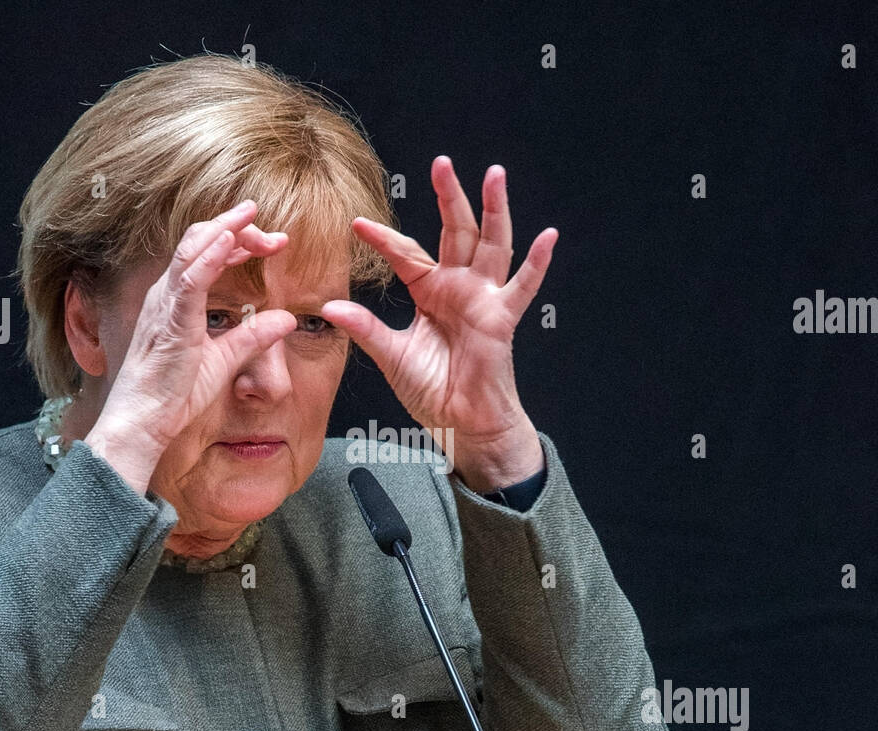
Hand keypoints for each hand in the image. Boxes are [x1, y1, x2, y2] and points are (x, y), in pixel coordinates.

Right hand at [86, 200, 299, 491]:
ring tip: (252, 216)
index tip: (275, 243)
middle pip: (200, 240)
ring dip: (226, 230)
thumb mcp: (225, 359)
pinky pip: (190, 280)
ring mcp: (166, 304)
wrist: (144, 421)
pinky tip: (230, 240)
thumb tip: (287, 318)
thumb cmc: (173, 393)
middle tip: (275, 234)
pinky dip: (210, 256)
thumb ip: (253, 336)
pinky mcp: (171, 322)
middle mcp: (167, 293)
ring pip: (192, 249)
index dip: (241, 241)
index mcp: (177, 299)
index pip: (208, 254)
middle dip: (238, 228)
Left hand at [320, 157, 554, 490]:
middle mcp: (459, 287)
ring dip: (494, 210)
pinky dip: (536, 263)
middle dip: (450, 197)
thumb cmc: (433, 389)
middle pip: (456, 232)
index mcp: (430, 292)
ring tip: (494, 175)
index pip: (406, 255)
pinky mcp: (502, 318)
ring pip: (492, 245)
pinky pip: (522, 288)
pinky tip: (548, 237)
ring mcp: (483, 299)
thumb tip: (330, 306)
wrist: (462, 421)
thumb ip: (366, 329)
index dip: (383, 240)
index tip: (356, 224)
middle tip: (441, 162)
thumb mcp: (392, 356)